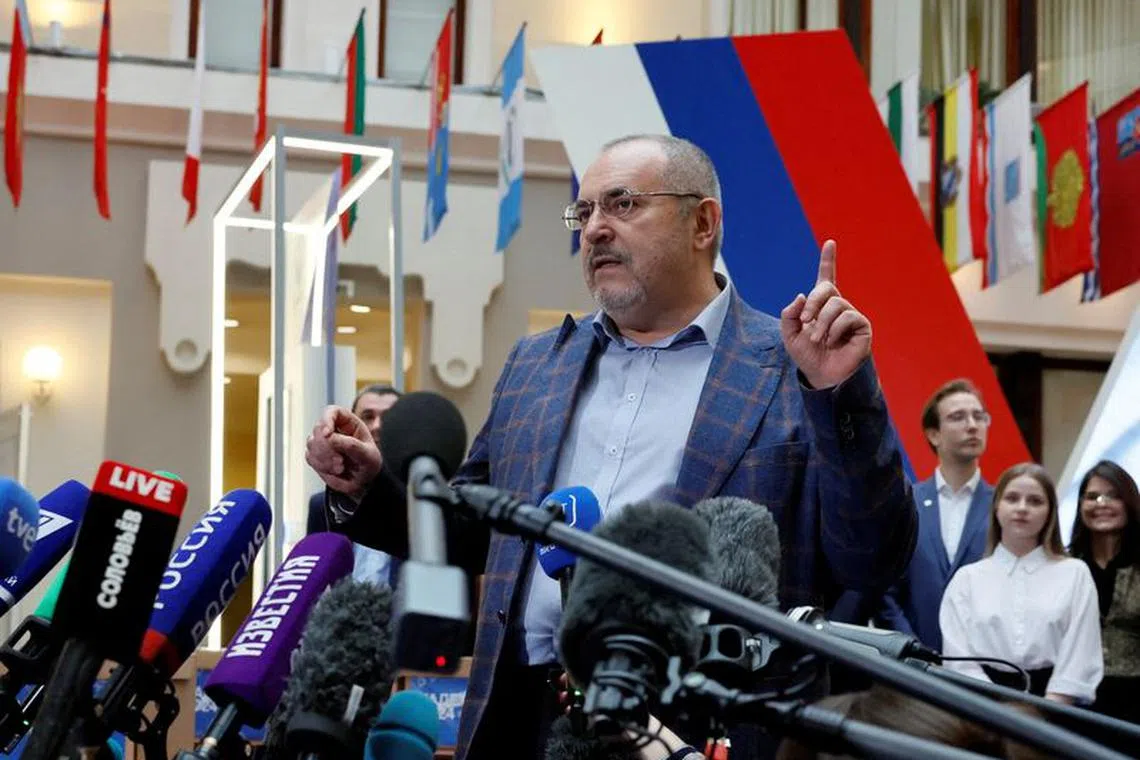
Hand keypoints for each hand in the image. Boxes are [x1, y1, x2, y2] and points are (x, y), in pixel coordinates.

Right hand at [304, 405, 381, 500]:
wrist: (363, 481)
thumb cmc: (368, 463)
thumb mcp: (368, 455)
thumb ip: (352, 445)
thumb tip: (330, 438)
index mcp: (348, 422)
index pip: (332, 411)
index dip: (327, 419)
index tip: (327, 434)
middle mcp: (333, 429)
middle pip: (318, 428)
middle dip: (326, 447)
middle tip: (340, 461)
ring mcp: (322, 441)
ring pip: (311, 443)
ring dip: (324, 458)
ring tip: (341, 468)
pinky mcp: (315, 455)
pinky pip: (310, 457)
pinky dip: (321, 466)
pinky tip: (334, 471)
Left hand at [780, 239, 871, 388]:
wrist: (821, 375)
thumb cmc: (807, 356)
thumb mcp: (790, 334)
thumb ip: (790, 314)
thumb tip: (801, 295)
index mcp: (820, 305)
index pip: (825, 278)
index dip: (827, 260)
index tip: (829, 243)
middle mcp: (838, 306)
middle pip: (826, 289)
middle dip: (813, 303)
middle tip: (806, 321)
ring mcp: (851, 314)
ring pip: (835, 304)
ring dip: (822, 323)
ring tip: (818, 339)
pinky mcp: (862, 326)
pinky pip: (848, 316)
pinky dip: (835, 330)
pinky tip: (833, 342)